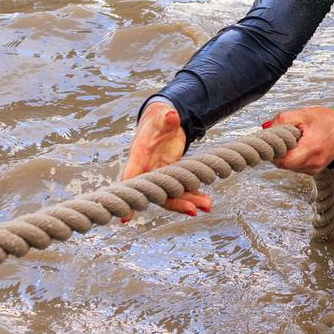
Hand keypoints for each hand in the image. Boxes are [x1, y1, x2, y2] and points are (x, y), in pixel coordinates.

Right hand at [121, 99, 205, 216]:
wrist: (165, 121)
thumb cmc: (158, 119)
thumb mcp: (162, 115)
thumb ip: (166, 118)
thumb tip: (171, 115)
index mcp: (139, 156)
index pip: (130, 178)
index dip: (130, 196)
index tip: (126, 218)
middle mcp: (147, 169)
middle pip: (157, 192)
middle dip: (175, 202)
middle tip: (193, 210)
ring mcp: (160, 175)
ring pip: (171, 195)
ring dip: (188, 202)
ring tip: (207, 205)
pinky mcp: (172, 176)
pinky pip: (181, 190)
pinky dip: (193, 196)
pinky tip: (206, 202)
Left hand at [264, 105, 333, 173]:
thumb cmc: (328, 121)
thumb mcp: (304, 114)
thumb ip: (283, 119)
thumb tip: (268, 128)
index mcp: (311, 148)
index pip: (283, 160)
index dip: (274, 152)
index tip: (273, 141)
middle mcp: (313, 163)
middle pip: (284, 164)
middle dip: (279, 152)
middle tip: (283, 138)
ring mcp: (314, 168)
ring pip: (289, 166)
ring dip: (287, 154)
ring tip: (294, 140)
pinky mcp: (314, 170)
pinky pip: (296, 166)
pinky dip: (294, 157)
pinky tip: (300, 146)